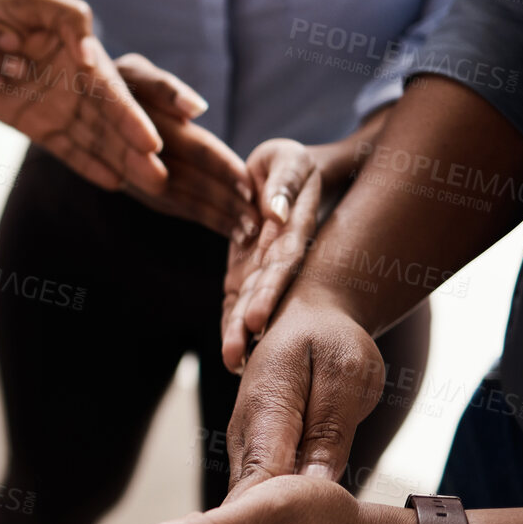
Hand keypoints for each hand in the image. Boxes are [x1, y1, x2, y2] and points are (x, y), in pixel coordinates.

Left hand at [0, 0, 166, 192]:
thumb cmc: (0, 8)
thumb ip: (68, 17)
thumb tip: (88, 54)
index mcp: (83, 57)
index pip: (112, 92)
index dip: (132, 118)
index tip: (153, 143)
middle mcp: (79, 86)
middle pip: (112, 123)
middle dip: (137, 151)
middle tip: (162, 178)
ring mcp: (60, 108)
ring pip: (95, 140)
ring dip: (121, 162)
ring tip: (150, 188)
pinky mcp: (37, 126)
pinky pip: (64, 149)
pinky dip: (88, 165)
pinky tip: (112, 182)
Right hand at [112, 54, 256, 235]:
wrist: (60, 98)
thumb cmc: (110, 76)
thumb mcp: (131, 72)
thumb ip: (164, 88)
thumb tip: (198, 109)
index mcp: (147, 125)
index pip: (195, 149)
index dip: (221, 169)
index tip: (249, 188)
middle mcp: (139, 156)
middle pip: (190, 183)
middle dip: (223, 204)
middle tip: (256, 226)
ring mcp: (131, 176)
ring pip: (177, 201)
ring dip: (211, 218)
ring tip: (244, 234)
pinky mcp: (128, 188)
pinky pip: (164, 206)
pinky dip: (193, 215)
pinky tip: (220, 226)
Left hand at [221, 122, 383, 373]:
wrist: (287, 174)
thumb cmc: (291, 163)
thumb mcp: (288, 161)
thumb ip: (283, 181)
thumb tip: (275, 210)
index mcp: (292, 230)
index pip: (280, 266)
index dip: (269, 293)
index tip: (255, 321)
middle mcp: (279, 257)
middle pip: (264, 294)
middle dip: (249, 325)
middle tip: (236, 356)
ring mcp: (261, 268)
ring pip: (250, 303)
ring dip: (239, 332)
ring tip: (231, 362)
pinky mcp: (244, 271)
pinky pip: (237, 300)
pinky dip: (232, 323)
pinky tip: (230, 354)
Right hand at [225, 293, 385, 499]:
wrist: (307, 317)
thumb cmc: (333, 343)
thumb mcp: (347, 378)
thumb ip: (331, 431)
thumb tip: (317, 486)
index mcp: (267, 409)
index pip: (263, 477)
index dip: (260, 520)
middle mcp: (244, 433)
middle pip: (244, 500)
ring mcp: (243, 447)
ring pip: (244, 505)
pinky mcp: (251, 458)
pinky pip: (252, 499)